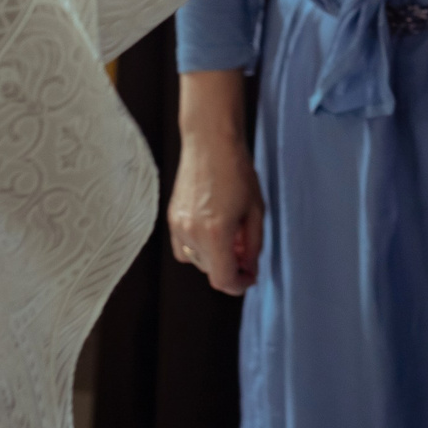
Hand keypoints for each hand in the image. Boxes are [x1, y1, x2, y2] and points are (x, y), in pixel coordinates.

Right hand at [172, 70, 262, 292]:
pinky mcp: (171, 218)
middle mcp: (192, 234)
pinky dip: (198, 247)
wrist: (210, 143)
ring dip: (215, 257)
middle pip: (211, 271)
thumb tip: (248, 268)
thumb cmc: (237, 172)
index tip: (250, 276)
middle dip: (231, 266)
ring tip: (230, 234)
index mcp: (216, 233)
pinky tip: (211, 229)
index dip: (240, 284)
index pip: (223, 280)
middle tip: (245, 248)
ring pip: (197, 261)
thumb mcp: (256, 211)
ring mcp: (178, 226)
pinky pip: (183, 248)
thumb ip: (253, 245)